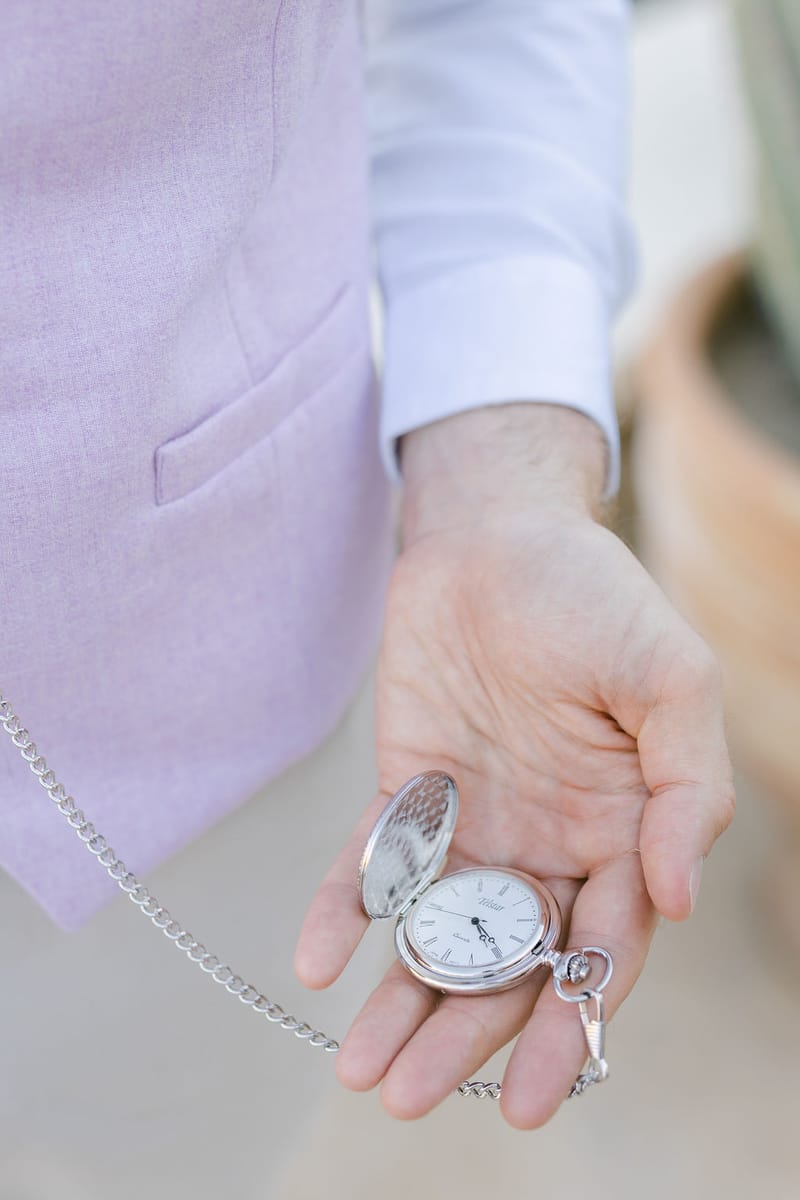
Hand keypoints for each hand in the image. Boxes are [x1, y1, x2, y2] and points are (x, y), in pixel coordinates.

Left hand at [294, 404, 733, 1128]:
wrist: (497, 534)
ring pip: (441, 932)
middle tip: (413, 1097)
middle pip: (510, 961)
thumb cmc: (594, 598)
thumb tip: (675, 901)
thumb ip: (688, 788)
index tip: (528, 1095)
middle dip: (468, 1032)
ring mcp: (477, 822)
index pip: (601, 948)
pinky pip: (376, 863)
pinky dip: (348, 909)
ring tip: (363, 1069)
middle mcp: (550, 843)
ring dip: (402, 999)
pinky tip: (320, 958)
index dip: (567, 1021)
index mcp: (623, 831)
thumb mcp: (671, 679)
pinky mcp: (409, 791)